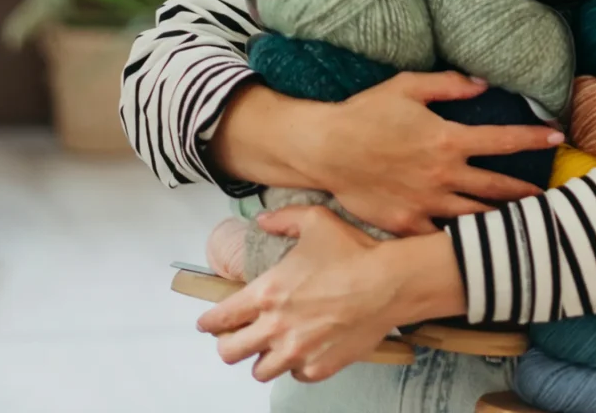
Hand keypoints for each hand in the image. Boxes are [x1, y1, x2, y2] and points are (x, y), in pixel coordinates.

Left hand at [197, 205, 465, 383]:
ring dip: (262, 358)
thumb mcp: (316, 220)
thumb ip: (283, 219)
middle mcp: (276, 326)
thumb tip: (262, 220)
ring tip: (272, 346)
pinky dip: (295, 366)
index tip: (207, 324)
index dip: (208, 322)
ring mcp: (297, 350)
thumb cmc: (353, 251)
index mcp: (268, 292)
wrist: (388, 282)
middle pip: (230, 352)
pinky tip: (304, 350)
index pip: (220, 318)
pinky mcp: (319, 366)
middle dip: (229, 344)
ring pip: (259, 371)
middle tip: (237, 337)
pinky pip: (295, 376)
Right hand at [309, 72, 562, 235]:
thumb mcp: (408, 86)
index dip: (533, 137)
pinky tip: (476, 245)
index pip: (502, 139)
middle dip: (527, 190)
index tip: (556, 135)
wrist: (326, 148)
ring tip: (522, 222)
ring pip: (475, 215)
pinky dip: (460, 240)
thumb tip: (483, 84)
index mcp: (448, 139)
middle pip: (497, 185)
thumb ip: (450, 84)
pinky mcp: (407, 224)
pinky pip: (440, 237)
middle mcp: (443, 174)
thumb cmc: (366, 112)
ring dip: (501, 218)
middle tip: (549, 195)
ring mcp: (426, 202)